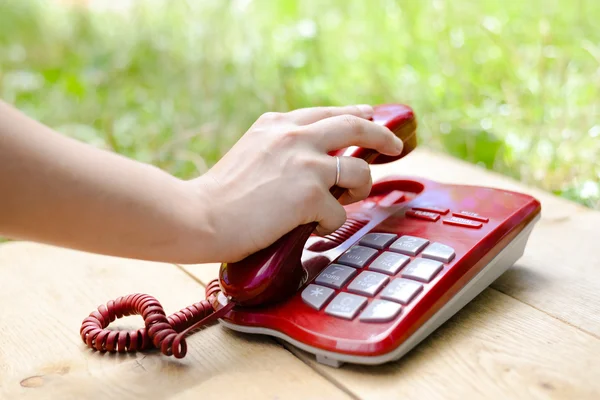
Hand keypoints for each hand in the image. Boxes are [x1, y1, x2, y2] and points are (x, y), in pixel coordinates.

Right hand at [190, 105, 403, 261]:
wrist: (199, 217)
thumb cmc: (220, 195)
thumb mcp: (250, 152)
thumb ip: (280, 148)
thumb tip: (316, 159)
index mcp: (278, 124)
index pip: (327, 112)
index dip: (354, 114)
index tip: (369, 116)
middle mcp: (295, 136)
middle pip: (356, 124)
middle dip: (382, 134)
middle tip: (395, 145)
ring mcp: (305, 163)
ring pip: (358, 169)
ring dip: (359, 188)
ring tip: (347, 201)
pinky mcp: (310, 194)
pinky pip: (339, 211)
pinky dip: (330, 223)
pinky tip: (312, 228)